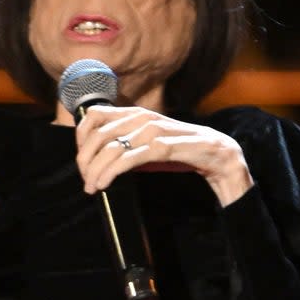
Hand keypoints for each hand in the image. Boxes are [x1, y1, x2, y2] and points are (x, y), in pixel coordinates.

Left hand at [74, 105, 253, 205]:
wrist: (218, 155)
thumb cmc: (181, 151)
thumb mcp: (148, 142)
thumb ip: (126, 142)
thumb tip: (95, 155)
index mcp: (136, 113)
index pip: (95, 115)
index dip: (81, 137)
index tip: (82, 160)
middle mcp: (143, 117)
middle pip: (99, 134)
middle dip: (86, 159)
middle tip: (86, 179)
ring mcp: (155, 130)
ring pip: (112, 147)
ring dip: (97, 169)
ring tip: (92, 186)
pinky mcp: (165, 146)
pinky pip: (130, 158)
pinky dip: (112, 172)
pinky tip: (106, 183)